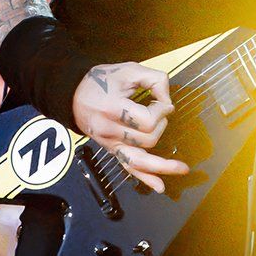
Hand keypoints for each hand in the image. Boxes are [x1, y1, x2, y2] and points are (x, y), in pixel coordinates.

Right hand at [71, 62, 187, 192]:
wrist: (74, 95)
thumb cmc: (101, 81)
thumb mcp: (129, 69)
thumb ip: (154, 79)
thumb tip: (168, 100)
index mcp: (113, 109)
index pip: (147, 120)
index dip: (161, 111)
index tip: (161, 101)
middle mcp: (110, 130)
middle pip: (147, 139)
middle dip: (161, 125)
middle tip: (159, 111)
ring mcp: (110, 143)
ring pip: (140, 161)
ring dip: (163, 165)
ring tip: (182, 169)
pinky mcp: (111, 150)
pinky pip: (128, 168)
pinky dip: (145, 179)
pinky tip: (159, 186)